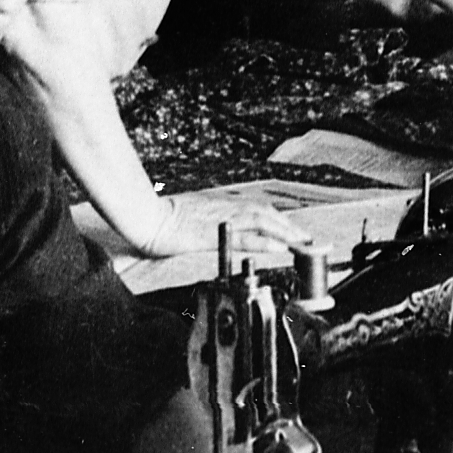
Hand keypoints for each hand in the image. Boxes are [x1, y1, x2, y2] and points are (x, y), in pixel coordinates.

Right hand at [141, 196, 310, 259]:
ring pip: (262, 221)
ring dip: (285, 231)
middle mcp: (224, 207)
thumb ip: (207, 220)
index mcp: (219, 204)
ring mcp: (220, 218)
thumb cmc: (161, 218)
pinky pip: (245, 237)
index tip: (292, 229)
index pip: (257, 208)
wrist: (144, 216)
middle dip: (288, 225)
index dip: (277, 218)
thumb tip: (215, 226)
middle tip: (308, 239)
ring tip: (302, 243)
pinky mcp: (214, 233)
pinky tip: (279, 248)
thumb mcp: (190, 216)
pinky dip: (265, 241)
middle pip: (266, 212)